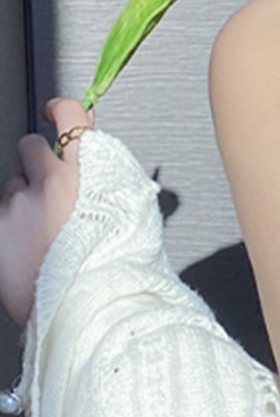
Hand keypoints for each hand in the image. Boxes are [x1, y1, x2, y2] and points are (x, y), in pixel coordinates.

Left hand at [0, 99, 94, 326]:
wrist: (91, 307)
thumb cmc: (116, 267)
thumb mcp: (131, 214)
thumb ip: (111, 183)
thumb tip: (96, 163)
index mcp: (90, 172)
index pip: (70, 116)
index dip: (61, 109)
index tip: (54, 109)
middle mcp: (49, 181)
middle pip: (31, 146)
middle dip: (38, 163)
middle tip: (50, 191)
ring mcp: (17, 205)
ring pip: (11, 186)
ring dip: (24, 202)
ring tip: (45, 236)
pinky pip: (1, 216)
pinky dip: (12, 229)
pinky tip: (31, 252)